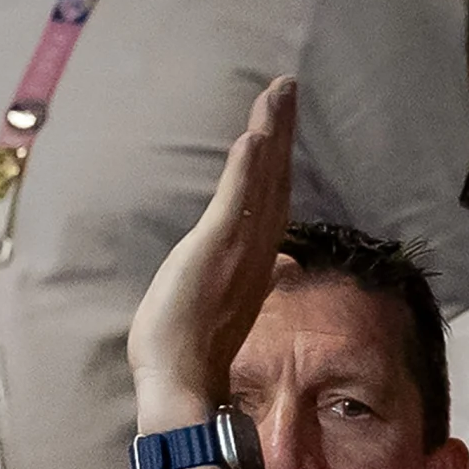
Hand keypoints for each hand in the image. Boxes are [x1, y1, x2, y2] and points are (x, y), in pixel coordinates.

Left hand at [128, 79, 293, 423]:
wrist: (181, 382)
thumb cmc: (192, 352)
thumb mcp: (220, 304)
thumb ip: (249, 279)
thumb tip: (280, 268)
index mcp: (253, 260)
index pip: (270, 199)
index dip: (278, 161)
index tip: (278, 125)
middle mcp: (256, 249)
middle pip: (275, 179)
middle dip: (281, 131)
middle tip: (286, 86)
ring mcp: (240, 248)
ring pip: (261, 180)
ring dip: (271, 133)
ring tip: (278, 92)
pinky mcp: (218, 250)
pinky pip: (237, 202)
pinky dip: (247, 169)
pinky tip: (253, 136)